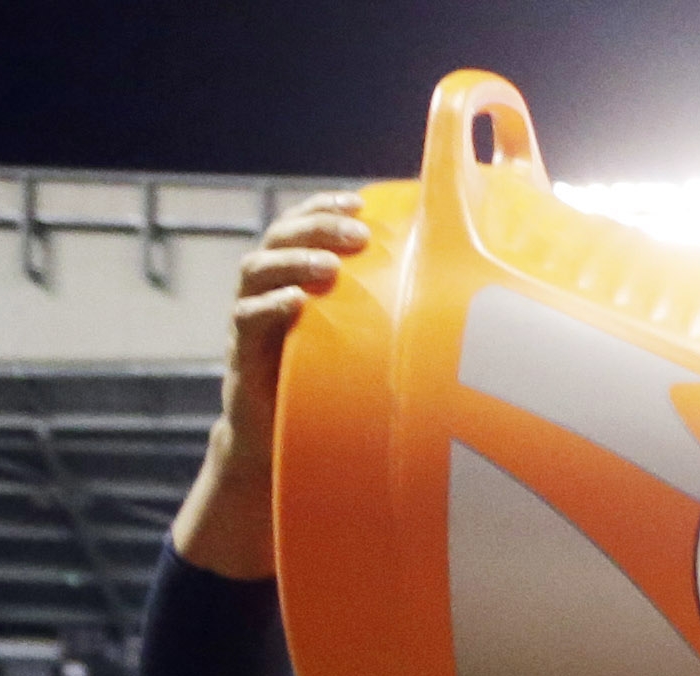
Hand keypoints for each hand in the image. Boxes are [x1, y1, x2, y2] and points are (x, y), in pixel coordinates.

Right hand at [175, 195, 368, 574]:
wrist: (284, 447)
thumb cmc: (331, 391)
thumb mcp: (361, 347)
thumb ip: (386, 318)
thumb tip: (457, 303)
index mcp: (295, 279)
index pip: (303, 228)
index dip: (324, 209)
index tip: (360, 203)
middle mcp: (268, 291)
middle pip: (280, 240)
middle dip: (316, 229)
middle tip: (356, 232)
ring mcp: (250, 320)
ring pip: (259, 272)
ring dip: (295, 263)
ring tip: (331, 267)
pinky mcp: (242, 355)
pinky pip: (248, 321)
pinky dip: (271, 308)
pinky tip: (298, 304)